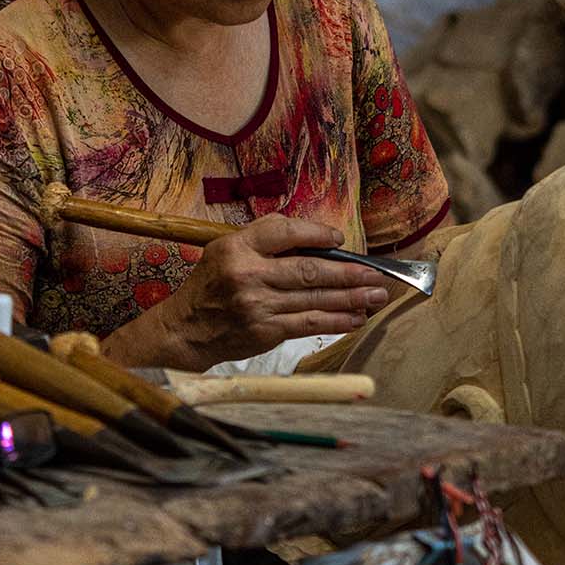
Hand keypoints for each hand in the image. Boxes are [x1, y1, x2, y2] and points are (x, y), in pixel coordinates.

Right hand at [152, 215, 389, 372]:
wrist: (187, 328)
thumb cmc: (213, 284)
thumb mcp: (226, 249)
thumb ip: (265, 239)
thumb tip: (317, 239)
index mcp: (237, 247)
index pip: (284, 232)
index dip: (317, 234)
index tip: (340, 239)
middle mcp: (247, 274)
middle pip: (308, 269)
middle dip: (348, 272)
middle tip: (376, 274)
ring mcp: (258, 305)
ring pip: (314, 298)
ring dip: (351, 298)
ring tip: (377, 295)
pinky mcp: (265, 331)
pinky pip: (309, 324)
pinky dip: (336, 321)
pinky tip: (356, 318)